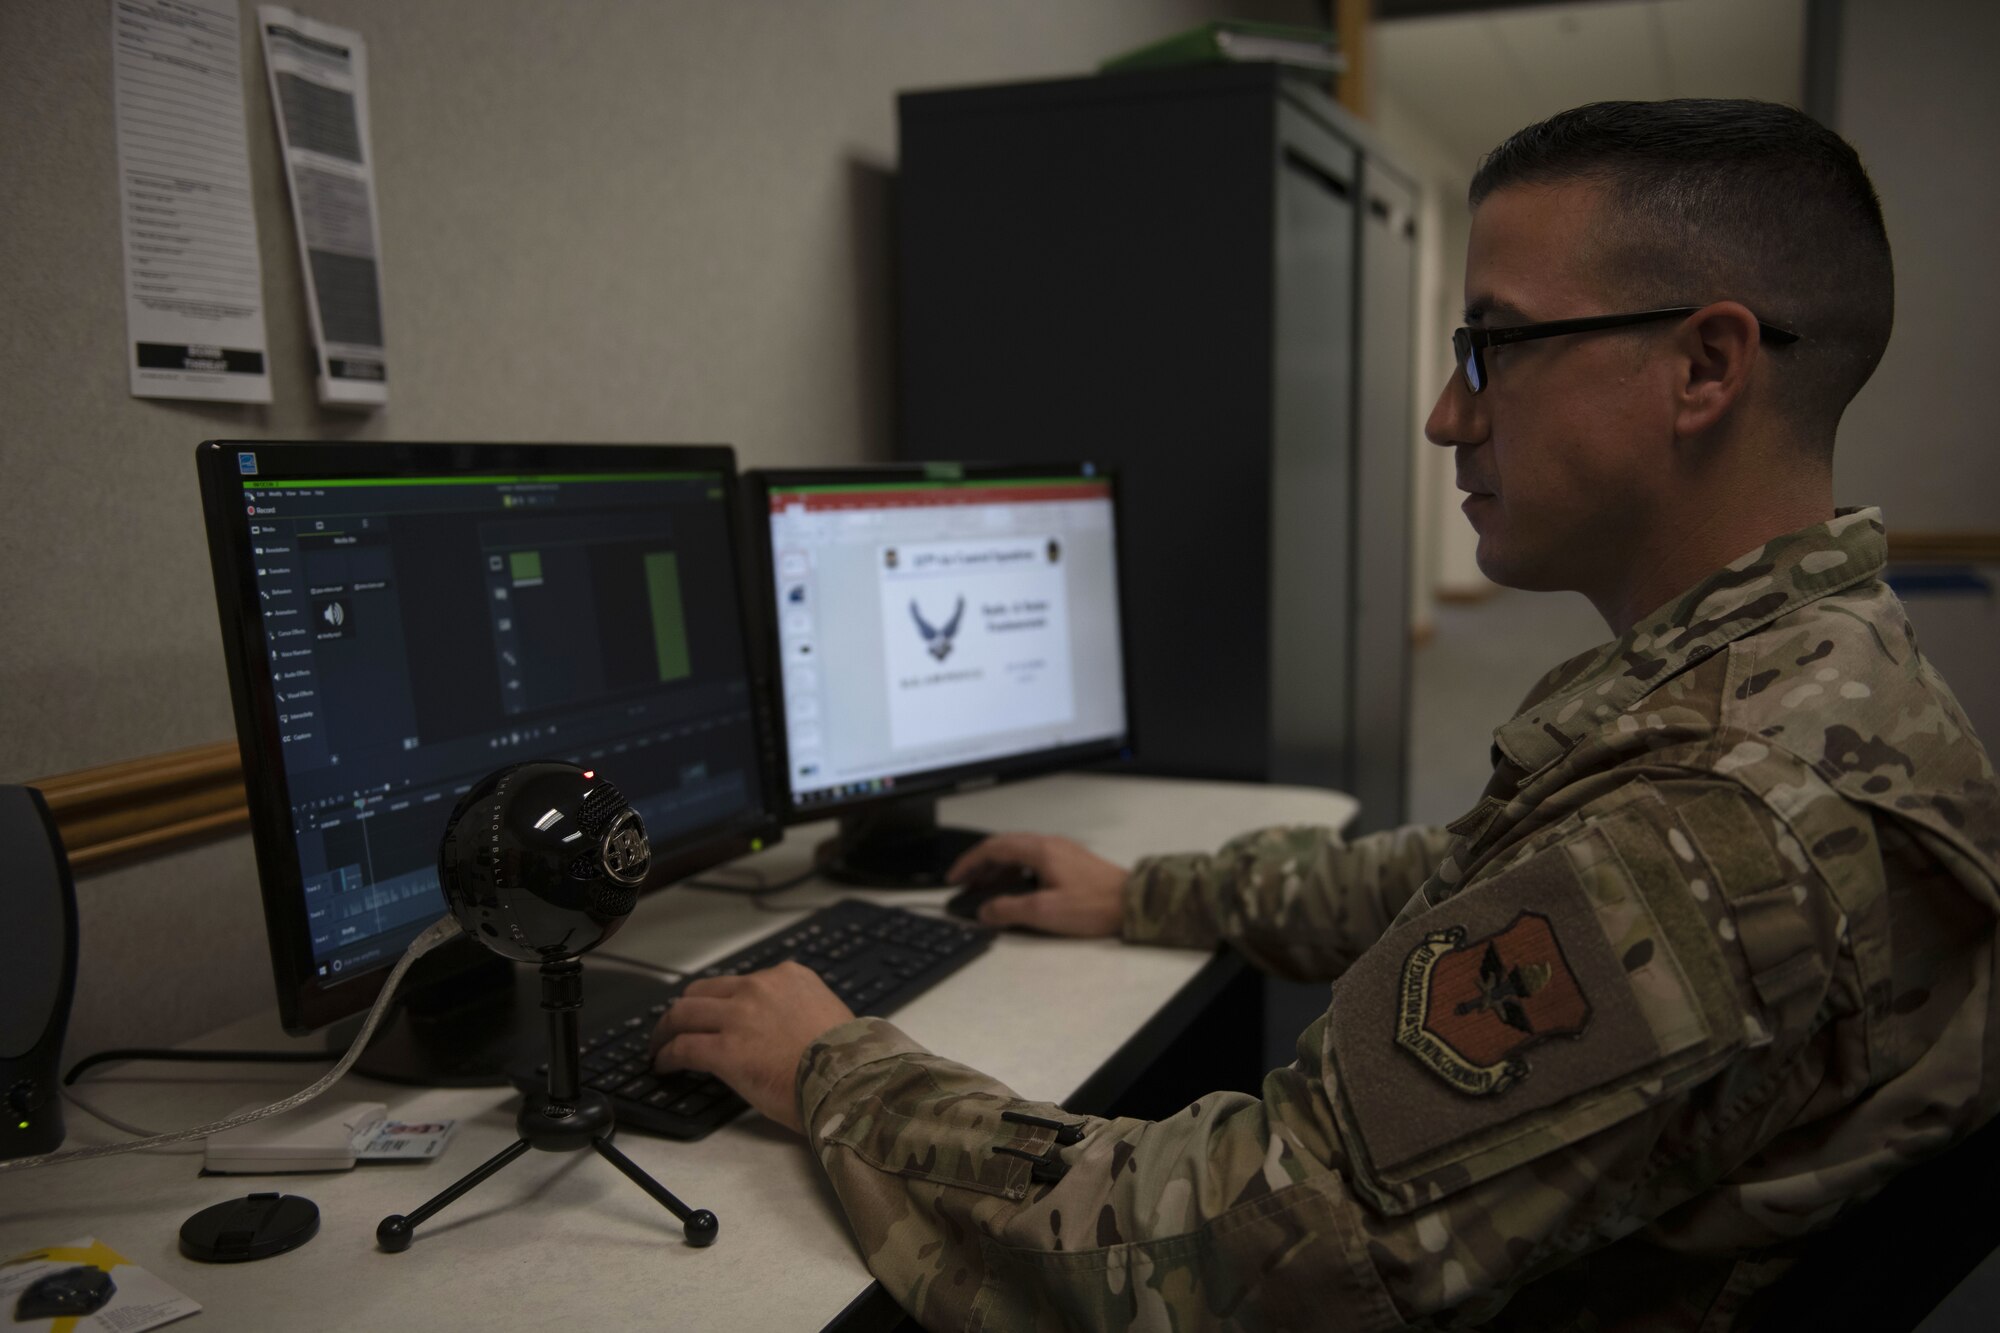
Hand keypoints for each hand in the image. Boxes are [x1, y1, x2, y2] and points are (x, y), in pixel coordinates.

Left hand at [649, 962, 854, 1134]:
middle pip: (702, 991)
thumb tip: (778, 1031)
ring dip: (665, 1030)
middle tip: (673, 1028)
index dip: (718, 1001)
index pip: (738, 983)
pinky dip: (667, 1055)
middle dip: (683, 1010)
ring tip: (659, 1046)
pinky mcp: (725, 1049)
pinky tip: (663, 1066)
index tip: (712, 1014)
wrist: (850, 1079)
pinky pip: (682, 1047)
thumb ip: (796, 1011)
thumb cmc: (847, 1059)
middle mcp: (759, 988)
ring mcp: (739, 1016)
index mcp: (788, 977)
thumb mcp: (825, 1014)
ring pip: (683, 1013)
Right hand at [947, 833, 1128, 936]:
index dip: (968, 862)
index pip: (993, 848)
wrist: (1133, 903)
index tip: (954, 877)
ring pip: (1018, 853)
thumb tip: (985, 910)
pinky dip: (1016, 871)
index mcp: (1040, 850)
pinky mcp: (1070, 863)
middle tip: (965, 883)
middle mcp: (1049, 844)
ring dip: (998, 869)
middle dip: (980, 865)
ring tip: (986, 890)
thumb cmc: (1095, 905)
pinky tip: (1015, 890)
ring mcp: (1061, 852)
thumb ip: (1009, 909)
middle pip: (1004, 847)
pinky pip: (1033, 860)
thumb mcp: (1044, 912)